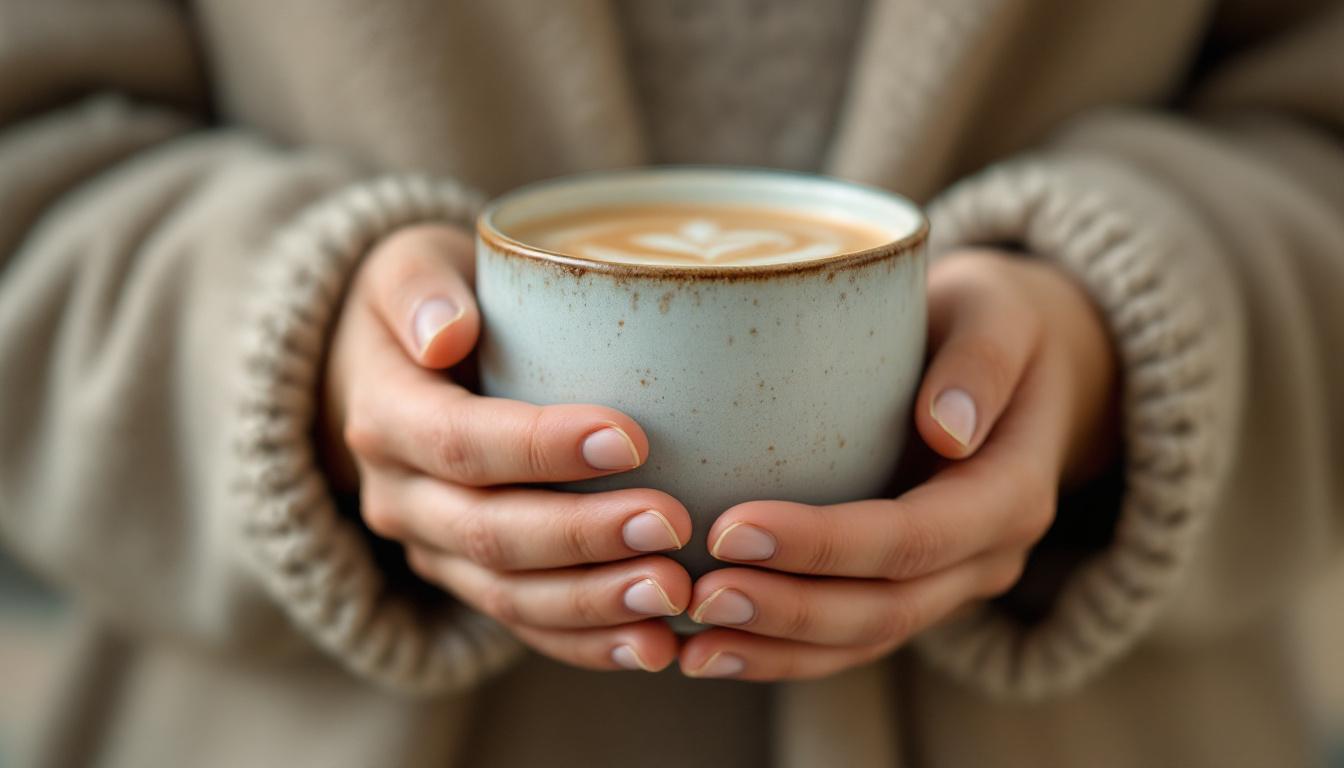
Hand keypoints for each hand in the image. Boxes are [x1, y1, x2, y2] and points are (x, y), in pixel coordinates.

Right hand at [321, 224, 692, 673]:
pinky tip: (656, 647)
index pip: (460, 441)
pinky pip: (526, 626)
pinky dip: (589, 644)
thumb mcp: (409, 263)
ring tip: (676, 594)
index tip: (632, 437)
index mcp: (385, 415)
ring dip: (595, 603)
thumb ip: (421, 286)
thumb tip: (445, 334)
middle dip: (584, 537)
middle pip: (489, 533)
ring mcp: (434, 548)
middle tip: (672, 524)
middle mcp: (401, 495)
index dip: (540, 447)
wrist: (391, 369)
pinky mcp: (471, 580)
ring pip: (508, 595)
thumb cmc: (427, 301)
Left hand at [678, 250, 1118, 679]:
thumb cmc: (991, 319)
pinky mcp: (910, 589)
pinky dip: (780, 654)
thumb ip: (982, 359)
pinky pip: (848, 641)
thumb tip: (947, 429)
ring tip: (692, 645)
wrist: (1019, 363)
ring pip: (865, 641)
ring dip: (776, 650)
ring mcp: (951, 583)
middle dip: (789, 610)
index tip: (734, 526)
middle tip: (698, 595)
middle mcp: (987, 555)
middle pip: (888, 607)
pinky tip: (707, 652)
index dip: (827, 544)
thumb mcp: (998, 311)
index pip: (916, 536)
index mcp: (1013, 492)